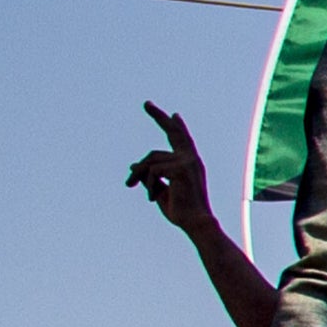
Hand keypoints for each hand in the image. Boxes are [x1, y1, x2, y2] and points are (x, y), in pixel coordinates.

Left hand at [126, 102, 215, 228]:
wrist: (194, 223)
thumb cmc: (181, 210)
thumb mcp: (159, 191)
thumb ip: (149, 176)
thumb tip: (132, 165)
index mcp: (189, 162)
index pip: (180, 139)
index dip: (174, 126)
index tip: (171, 114)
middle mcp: (191, 158)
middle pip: (172, 132)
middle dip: (158, 116)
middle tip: (146, 103)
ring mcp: (187, 161)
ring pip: (150, 160)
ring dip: (140, 177)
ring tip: (143, 193)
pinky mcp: (181, 168)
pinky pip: (151, 171)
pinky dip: (147, 185)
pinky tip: (152, 198)